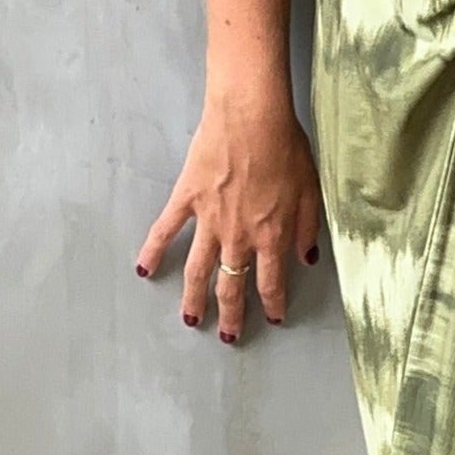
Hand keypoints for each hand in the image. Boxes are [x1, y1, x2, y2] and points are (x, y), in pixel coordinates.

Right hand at [138, 93, 322, 343]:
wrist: (250, 116)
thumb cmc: (286, 147)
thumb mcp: (310, 190)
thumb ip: (306, 228)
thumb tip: (307, 258)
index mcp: (271, 236)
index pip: (271, 282)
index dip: (273, 304)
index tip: (273, 318)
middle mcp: (238, 237)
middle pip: (231, 286)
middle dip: (231, 316)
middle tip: (229, 338)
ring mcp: (208, 221)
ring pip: (198, 270)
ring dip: (193, 299)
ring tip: (191, 320)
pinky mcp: (186, 199)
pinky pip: (165, 231)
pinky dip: (153, 252)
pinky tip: (145, 271)